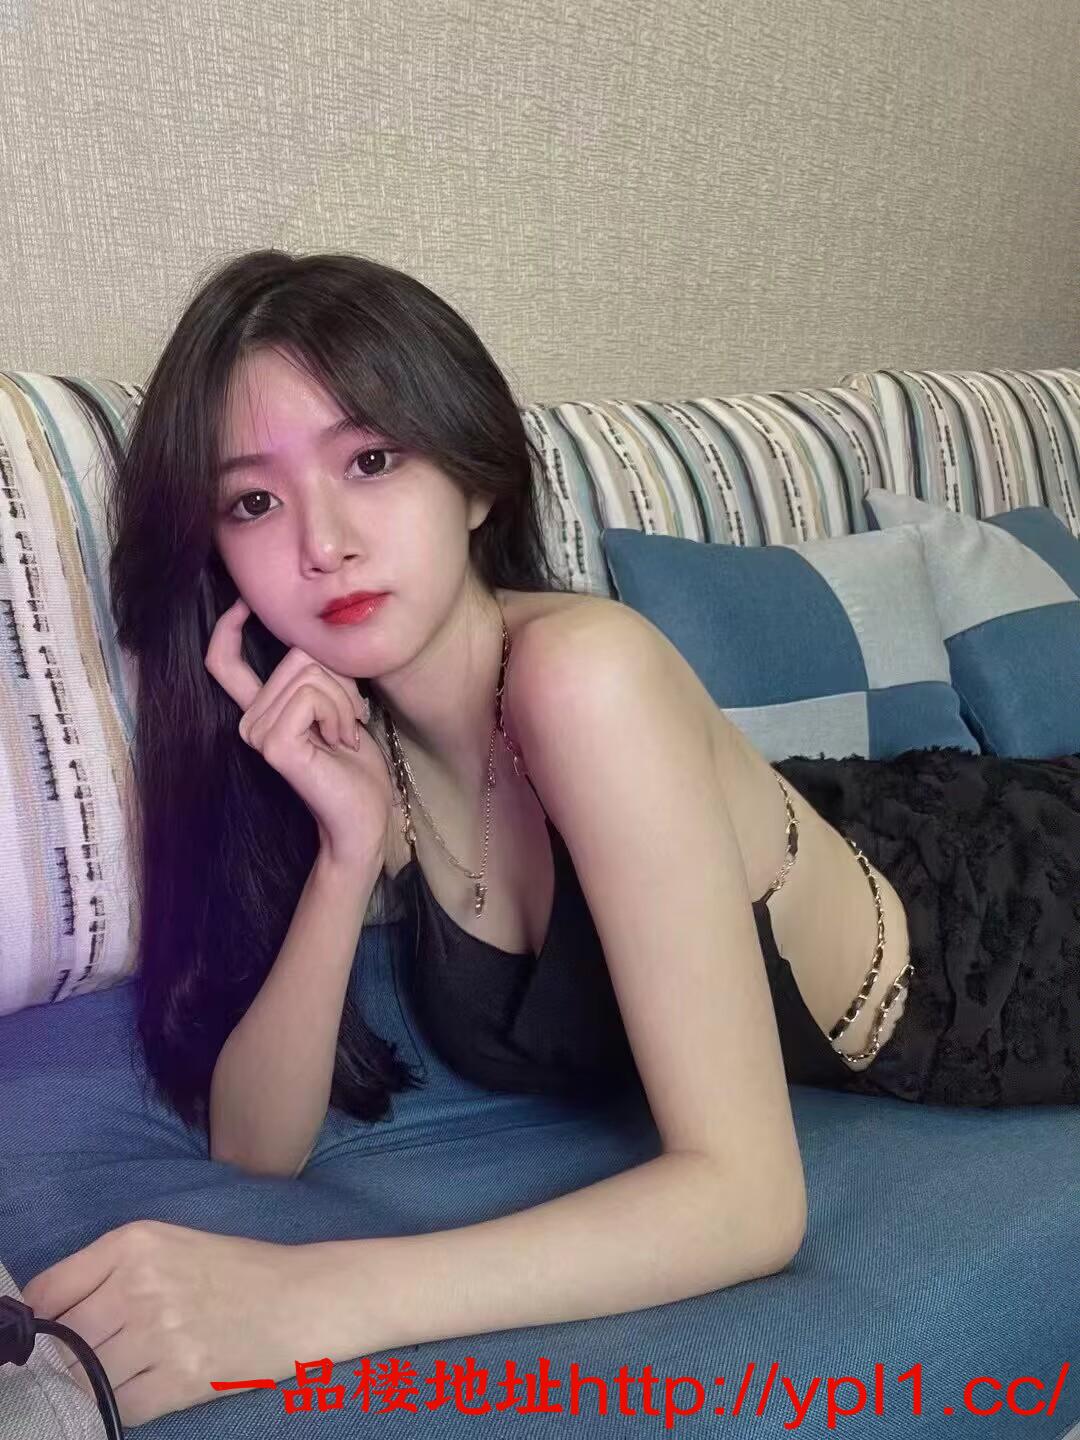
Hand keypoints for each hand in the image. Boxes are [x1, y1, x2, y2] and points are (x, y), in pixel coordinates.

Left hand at [20, 1220, 338, 1427]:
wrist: (299, 1299)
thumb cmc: (234, 1270)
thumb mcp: (166, 1245)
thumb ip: (105, 1270)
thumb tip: (45, 1316)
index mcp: (134, 1242)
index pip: (48, 1292)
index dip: (40, 1321)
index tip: (46, 1334)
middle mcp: (140, 1284)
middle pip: (63, 1340)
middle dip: (68, 1355)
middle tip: (96, 1354)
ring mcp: (159, 1334)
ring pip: (87, 1377)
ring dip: (95, 1383)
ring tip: (127, 1368)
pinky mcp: (179, 1378)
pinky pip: (119, 1406)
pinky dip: (121, 1405)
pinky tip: (144, 1386)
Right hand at [205, 597, 393, 870]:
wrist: (364, 818)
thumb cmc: (356, 766)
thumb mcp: (337, 706)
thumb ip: (314, 675)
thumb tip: (310, 635)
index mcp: (259, 711)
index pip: (223, 662)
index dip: (227, 627)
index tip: (245, 602)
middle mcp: (248, 720)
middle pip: (295, 653)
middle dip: (339, 677)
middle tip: (350, 718)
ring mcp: (256, 733)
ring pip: (307, 671)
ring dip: (343, 698)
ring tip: (345, 733)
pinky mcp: (274, 743)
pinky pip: (310, 695)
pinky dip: (338, 711)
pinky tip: (341, 742)